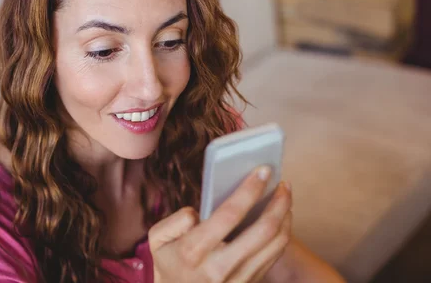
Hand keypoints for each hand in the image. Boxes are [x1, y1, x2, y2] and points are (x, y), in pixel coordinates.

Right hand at [149, 166, 292, 282]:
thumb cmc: (169, 262)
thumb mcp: (157, 239)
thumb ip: (175, 220)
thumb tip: (199, 212)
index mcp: (193, 251)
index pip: (229, 214)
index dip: (249, 190)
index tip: (263, 171)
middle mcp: (219, 269)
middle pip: (263, 231)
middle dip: (279, 202)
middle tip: (284, 183)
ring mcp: (238, 280)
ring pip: (275, 244)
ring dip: (286, 217)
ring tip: (284, 197)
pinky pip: (274, 256)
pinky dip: (282, 233)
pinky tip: (280, 217)